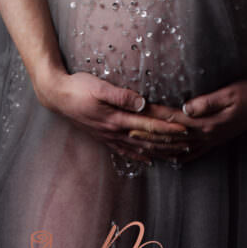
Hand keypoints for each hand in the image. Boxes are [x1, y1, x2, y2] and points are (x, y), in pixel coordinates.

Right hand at [38, 70, 189, 163]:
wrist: (56, 96)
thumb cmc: (77, 88)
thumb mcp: (99, 87)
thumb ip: (121, 96)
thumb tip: (143, 102)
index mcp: (116, 119)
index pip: (149, 125)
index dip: (168, 128)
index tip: (186, 129)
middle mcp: (115, 131)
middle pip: (148, 140)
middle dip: (170, 143)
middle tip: (190, 145)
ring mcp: (109, 136)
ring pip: (139, 148)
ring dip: (159, 151)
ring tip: (177, 154)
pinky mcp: (103, 136)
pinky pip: (125, 150)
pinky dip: (139, 156)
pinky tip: (148, 159)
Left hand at [147, 80, 246, 163]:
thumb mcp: (229, 93)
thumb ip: (208, 102)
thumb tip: (186, 107)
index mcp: (206, 123)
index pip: (173, 120)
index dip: (154, 117)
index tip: (137, 114)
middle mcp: (206, 135)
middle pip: (172, 137)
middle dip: (149, 135)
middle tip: (128, 132)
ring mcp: (210, 140)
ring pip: (180, 148)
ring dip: (159, 148)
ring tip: (140, 148)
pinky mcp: (215, 140)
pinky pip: (194, 153)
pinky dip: (180, 157)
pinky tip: (170, 160)